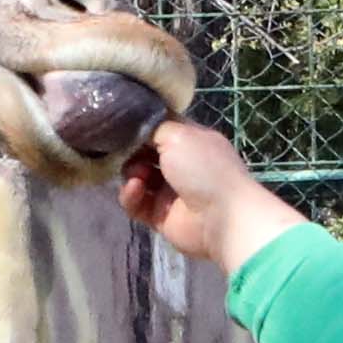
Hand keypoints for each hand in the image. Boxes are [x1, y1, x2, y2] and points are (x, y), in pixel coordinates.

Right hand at [117, 120, 306, 280]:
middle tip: (123, 151)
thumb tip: (136, 132)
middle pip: (145, 152)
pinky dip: (131, 195)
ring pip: (137, 177)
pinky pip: (135, 202)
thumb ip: (153, 128)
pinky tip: (135, 189)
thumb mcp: (180, 135)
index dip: (141, 125)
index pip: (162, 127)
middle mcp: (181, 163)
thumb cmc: (204, 168)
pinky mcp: (159, 215)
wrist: (221, 218)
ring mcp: (169, 190)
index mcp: (192, 141)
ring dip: (130, 173)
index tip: (120, 124)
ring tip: (137, 176)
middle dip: (131, 151)